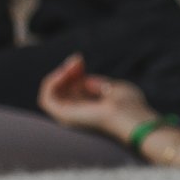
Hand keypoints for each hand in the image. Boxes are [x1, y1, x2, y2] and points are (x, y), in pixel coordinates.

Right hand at [36, 52, 154, 143]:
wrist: (132, 120)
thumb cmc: (131, 108)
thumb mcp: (115, 89)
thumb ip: (98, 85)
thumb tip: (84, 79)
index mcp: (91, 111)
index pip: (73, 90)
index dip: (73, 72)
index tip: (81, 60)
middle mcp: (78, 116)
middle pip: (62, 89)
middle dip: (67, 71)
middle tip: (78, 59)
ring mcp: (70, 118)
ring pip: (52, 92)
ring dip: (59, 75)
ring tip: (72, 65)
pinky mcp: (63, 117)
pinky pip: (47, 98)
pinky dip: (52, 82)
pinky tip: (64, 72)